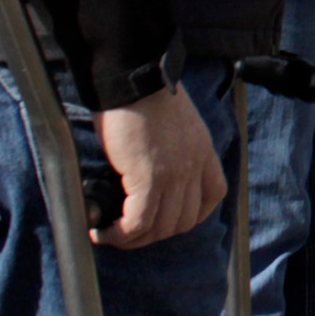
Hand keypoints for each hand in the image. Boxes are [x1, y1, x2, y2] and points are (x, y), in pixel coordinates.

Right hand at [94, 84, 224, 248]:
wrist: (132, 77)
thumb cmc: (142, 95)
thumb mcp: (171, 125)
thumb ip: (169, 150)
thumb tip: (144, 172)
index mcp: (203, 150)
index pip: (212, 195)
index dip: (189, 216)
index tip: (164, 220)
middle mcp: (194, 165)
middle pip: (184, 219)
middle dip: (155, 233)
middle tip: (128, 232)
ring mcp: (175, 174)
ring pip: (161, 227)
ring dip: (134, 238)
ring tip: (111, 234)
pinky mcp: (149, 178)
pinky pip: (138, 222)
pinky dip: (120, 233)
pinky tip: (102, 231)